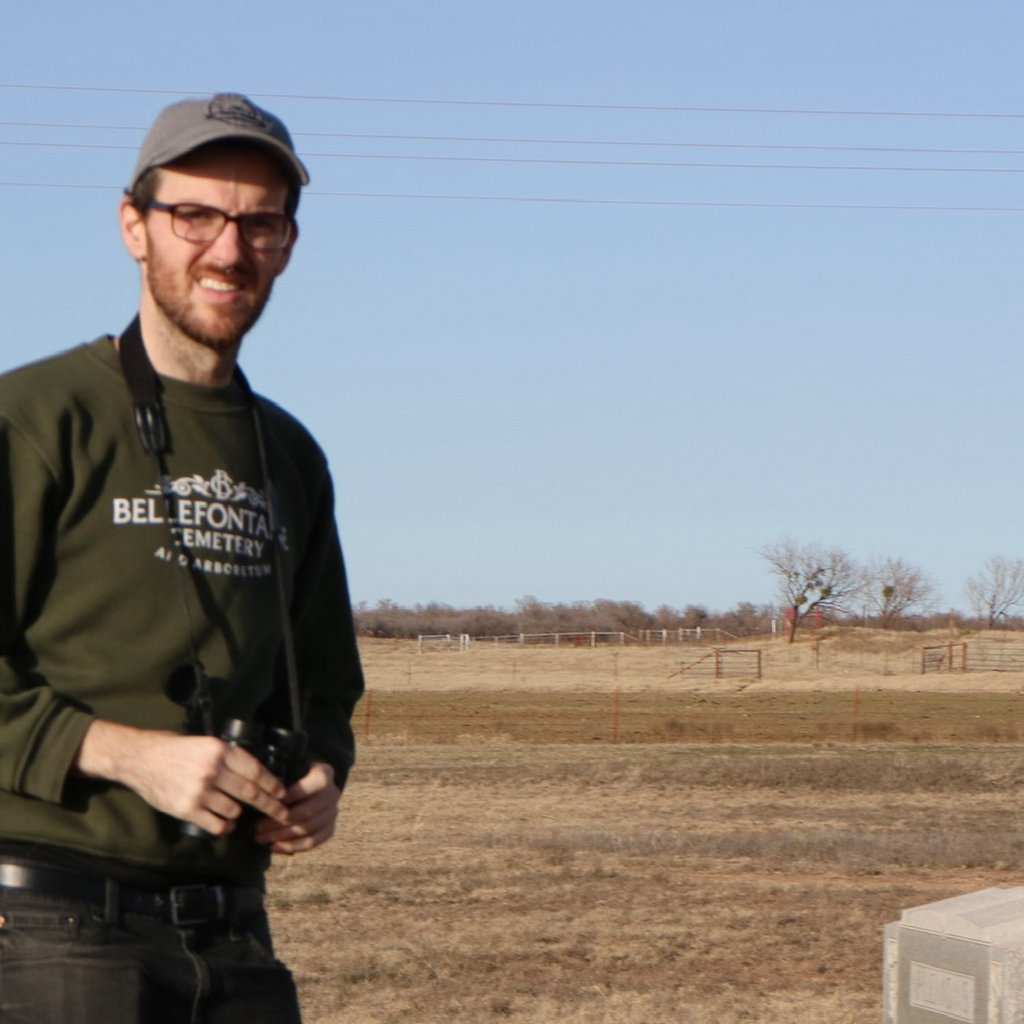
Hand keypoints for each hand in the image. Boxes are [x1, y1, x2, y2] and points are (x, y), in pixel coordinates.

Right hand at [74, 719, 290, 835]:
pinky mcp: (187, 809)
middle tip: (282, 812)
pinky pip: (216, 824)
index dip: (272, 784)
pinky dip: (225, 826)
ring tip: (241, 813)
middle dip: (270, 805)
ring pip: (234, 810)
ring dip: (240, 814)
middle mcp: (212, 770)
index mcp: (220, 750)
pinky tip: (227, 823)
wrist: (140, 758)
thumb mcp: (206, 743)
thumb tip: (254, 773)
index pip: (256, 771)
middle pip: (250, 793)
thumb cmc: (175, 748)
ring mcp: (199, 791)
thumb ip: (228, 757)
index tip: (282, 793)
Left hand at [254, 762, 340, 854]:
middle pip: (305, 814)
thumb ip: (280, 778)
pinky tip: (274, 847)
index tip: (262, 807)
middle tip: (257, 829)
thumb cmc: (295, 775)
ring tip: (261, 838)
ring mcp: (334, 812)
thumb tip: (263, 793)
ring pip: (308, 830)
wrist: (312, 783)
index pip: (302, 791)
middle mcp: (333, 793)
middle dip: (277, 824)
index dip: (282, 801)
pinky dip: (292, 846)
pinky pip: (313, 842)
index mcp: (324, 774)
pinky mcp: (331, 827)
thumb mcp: (290, 769)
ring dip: (281, 837)